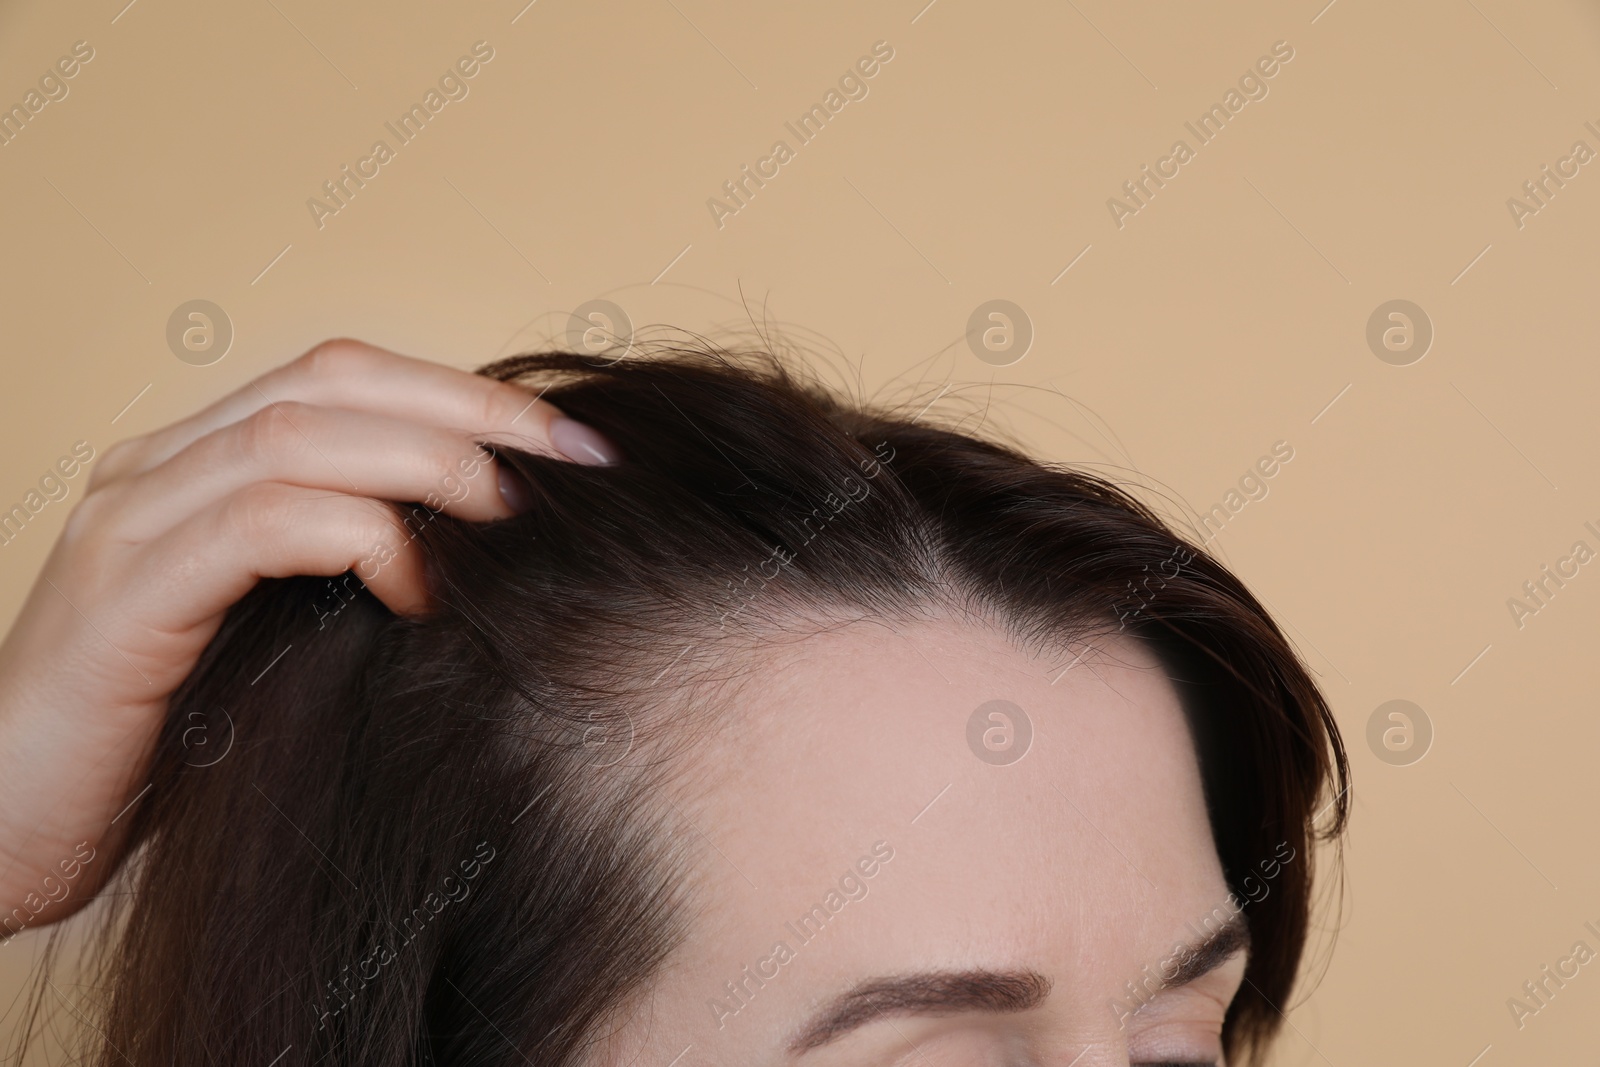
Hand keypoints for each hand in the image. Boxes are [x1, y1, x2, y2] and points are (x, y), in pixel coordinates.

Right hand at [0, 339, 615, 934]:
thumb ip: (347, 574)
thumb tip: (492, 555)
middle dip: (471, 408)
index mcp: (196, 466)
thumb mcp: (276, 634)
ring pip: (297, 435)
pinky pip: (255, 526)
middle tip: (577, 461)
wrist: (0, 826)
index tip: (572, 442)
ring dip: (427, 462)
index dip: (466, 390)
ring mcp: (130, 523)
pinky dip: (357, 539)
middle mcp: (158, 471)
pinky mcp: (121, 600)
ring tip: (512, 515)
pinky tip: (421, 591)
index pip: (345, 376)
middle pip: (331, 379)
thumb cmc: (161, 743)